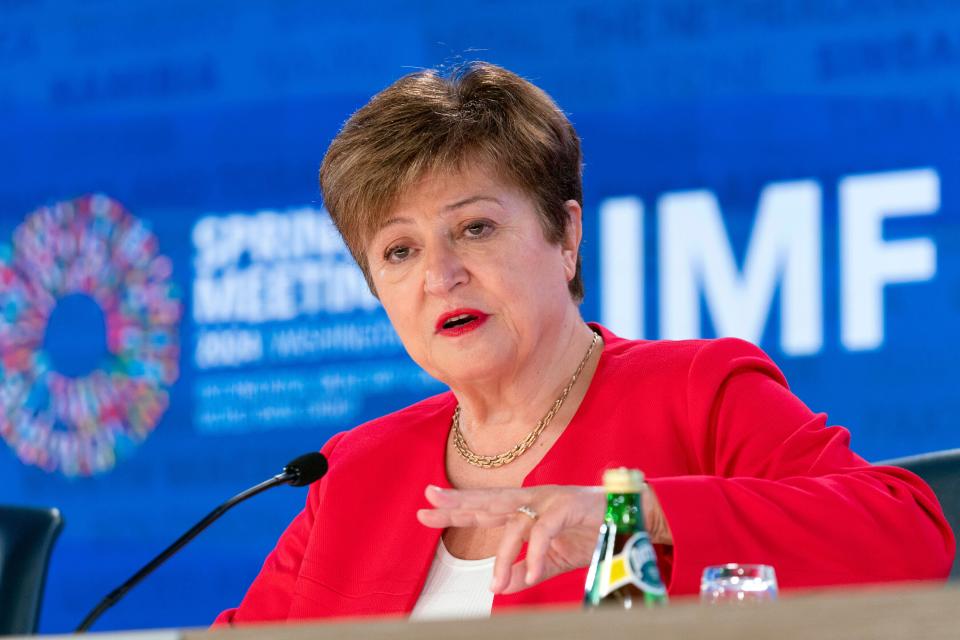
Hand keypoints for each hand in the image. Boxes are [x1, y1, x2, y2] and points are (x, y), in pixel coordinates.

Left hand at [416, 484, 671, 593]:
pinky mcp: (569, 506)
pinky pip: (544, 530)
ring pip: (513, 523)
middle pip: (487, 501)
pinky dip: (534, 553)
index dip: (455, 505)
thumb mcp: (552, 557)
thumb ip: (527, 568)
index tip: (425, 506)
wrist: (631, 517)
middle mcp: (532, 497)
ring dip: (502, 557)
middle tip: (426, 506)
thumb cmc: (591, 530)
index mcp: (525, 506)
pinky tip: (530, 574)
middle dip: (456, 504)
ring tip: (495, 585)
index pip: (483, 505)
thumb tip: (502, 586)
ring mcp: (549, 499)